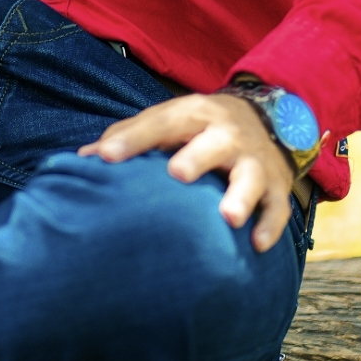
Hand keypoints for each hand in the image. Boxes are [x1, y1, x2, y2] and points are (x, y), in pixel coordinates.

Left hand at [78, 90, 294, 251]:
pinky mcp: (275, 188)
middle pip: (214, 143)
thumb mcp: (168, 121)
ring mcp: (254, 162)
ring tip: (228, 218)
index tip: (106, 157)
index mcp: (194, 115)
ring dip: (241, 196)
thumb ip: (129, 137)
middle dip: (197, 157)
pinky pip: (277, 208)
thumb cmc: (198, 130)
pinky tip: (256, 244)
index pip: (161, 122)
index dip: (134, 138)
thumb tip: (83, 159)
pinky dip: (270, 226)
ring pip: (251, 177)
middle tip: (178, 174)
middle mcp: (226, 135)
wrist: (266, 122)